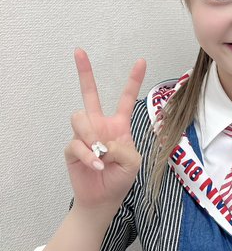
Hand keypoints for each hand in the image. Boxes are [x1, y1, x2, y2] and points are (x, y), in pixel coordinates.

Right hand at [64, 49, 146, 214]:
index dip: (133, 80)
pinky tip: (97, 164)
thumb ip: (123, 147)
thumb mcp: (133, 162)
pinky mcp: (72, 148)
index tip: (141, 60)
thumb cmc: (120, 178)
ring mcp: (84, 135)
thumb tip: (103, 141)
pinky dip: (88, 155)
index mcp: (119, 125)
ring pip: (80, 117)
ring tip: (100, 152)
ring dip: (91, 134)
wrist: (103, 199)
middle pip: (89, 94)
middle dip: (84, 72)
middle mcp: (100, 125)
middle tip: (79, 51)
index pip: (126, 99)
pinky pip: (76, 143)